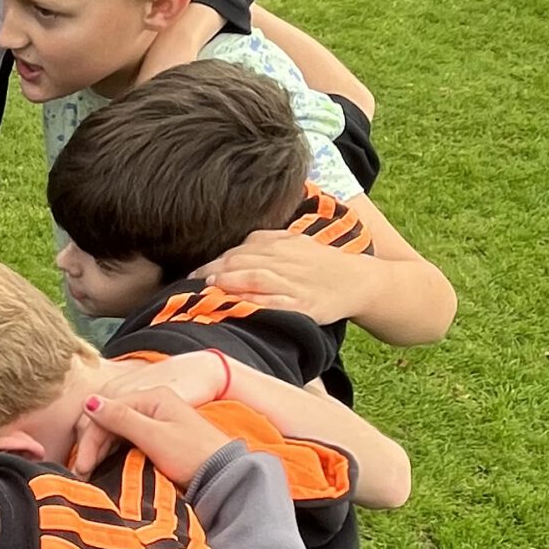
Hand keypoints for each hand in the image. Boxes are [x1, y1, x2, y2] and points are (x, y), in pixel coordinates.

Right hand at [81, 384, 225, 492]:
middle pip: (109, 419)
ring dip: (100, 451)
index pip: (106, 411)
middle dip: (92, 446)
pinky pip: (126, 440)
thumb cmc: (193, 455)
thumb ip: (122, 419)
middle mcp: (152, 403)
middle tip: (82, 474)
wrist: (224, 474)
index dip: (90, 439)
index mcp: (152, 396)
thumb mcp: (155, 436)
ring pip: (115, 431)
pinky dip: (112, 454)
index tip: (82, 468)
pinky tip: (105, 468)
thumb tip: (89, 401)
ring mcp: (155, 419)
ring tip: (90, 475)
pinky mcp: (157, 437)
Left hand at [200, 226, 377, 321]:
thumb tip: (229, 254)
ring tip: (209, 288)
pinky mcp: (304, 304)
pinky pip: (275, 302)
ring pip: (255, 276)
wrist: (358, 280)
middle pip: (241, 261)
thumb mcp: (293, 243)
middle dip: (214, 270)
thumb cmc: (320, 264)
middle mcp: (283, 259)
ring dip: (230, 281)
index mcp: (278, 243)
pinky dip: (256, 302)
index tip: (192, 273)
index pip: (238, 249)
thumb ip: (263, 244)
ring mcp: (293, 282)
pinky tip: (239, 305)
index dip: (213, 261)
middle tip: (190, 282)